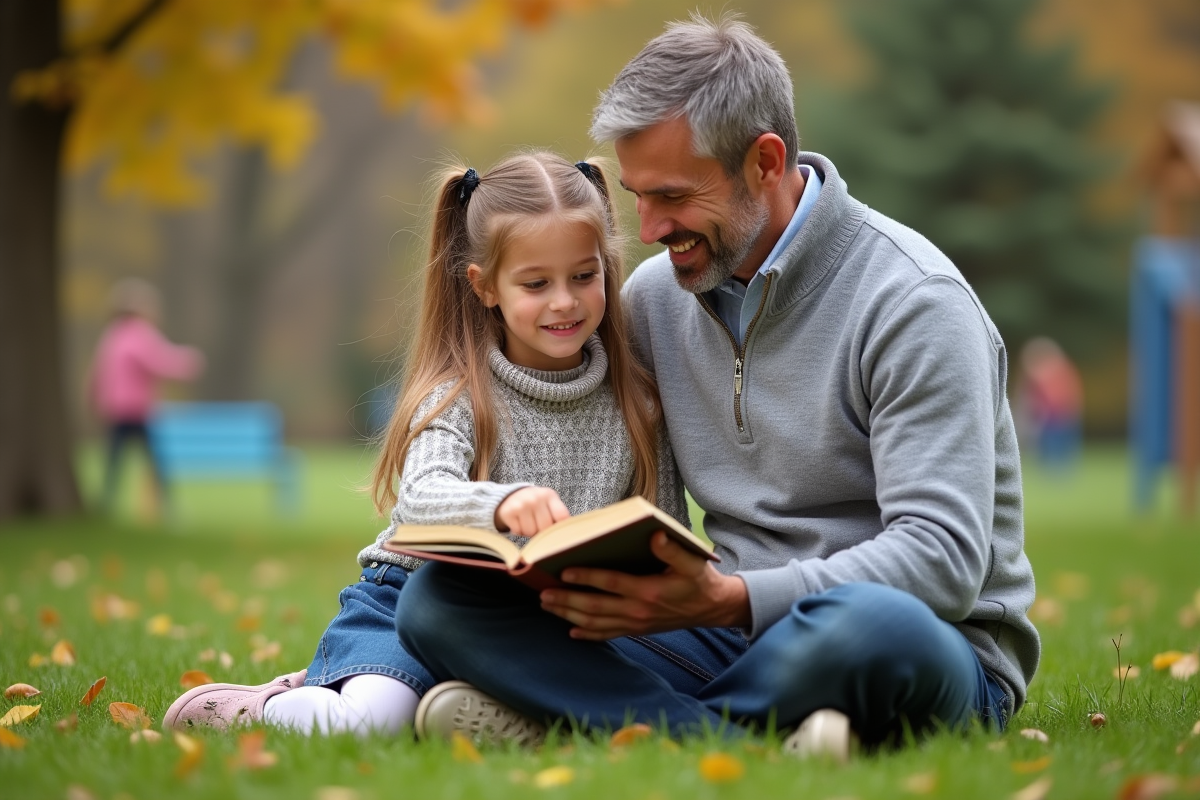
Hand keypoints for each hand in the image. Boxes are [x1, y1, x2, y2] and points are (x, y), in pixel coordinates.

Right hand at [495, 487, 569, 536]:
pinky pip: (519, 532)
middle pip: (546, 527)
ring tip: (528, 522)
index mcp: (549, 495)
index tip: (555, 529)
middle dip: (542, 531)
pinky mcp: (509, 512)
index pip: (562, 516)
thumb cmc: (535, 504)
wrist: (510, 496)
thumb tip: (566, 534)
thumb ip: (558, 515)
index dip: (560, 527)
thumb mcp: (548, 503)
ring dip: (529, 531)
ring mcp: (522, 504)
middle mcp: (536, 498)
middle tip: (538, 524)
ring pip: (531, 532)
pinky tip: (518, 522)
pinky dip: (518, 531)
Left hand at [538, 531, 750, 639]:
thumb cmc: (699, 580)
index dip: (586, 578)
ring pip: (596, 623)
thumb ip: (672, 550)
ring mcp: (635, 623)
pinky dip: (588, 634)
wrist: (711, 608)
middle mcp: (638, 610)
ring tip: (548, 606)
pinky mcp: (636, 630)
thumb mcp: (692, 561)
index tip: (564, 572)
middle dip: (566, 600)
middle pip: (594, 607)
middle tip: (543, 594)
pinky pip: (608, 635)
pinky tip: (571, 632)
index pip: (610, 583)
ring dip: (569, 615)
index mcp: (648, 591)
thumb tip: (655, 535)